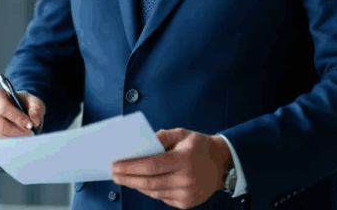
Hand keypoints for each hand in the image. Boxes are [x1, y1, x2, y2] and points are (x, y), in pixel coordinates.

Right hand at [0, 89, 45, 138]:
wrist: (18, 109)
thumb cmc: (24, 103)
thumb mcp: (33, 101)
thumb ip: (35, 109)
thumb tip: (34, 121)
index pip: (2, 107)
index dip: (16, 117)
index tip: (29, 124)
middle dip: (16, 131)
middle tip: (29, 133)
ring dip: (14, 139)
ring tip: (25, 137)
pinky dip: (8, 144)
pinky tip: (18, 140)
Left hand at [111, 128, 230, 208]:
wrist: (222, 166)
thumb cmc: (199, 147)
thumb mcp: (183, 134)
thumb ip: (162, 136)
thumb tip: (141, 142)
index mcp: (185, 159)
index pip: (152, 165)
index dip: (131, 166)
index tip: (116, 165)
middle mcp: (186, 179)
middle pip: (149, 182)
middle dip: (128, 178)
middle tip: (114, 174)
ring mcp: (187, 194)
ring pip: (154, 191)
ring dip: (136, 185)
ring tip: (123, 178)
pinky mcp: (186, 203)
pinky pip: (162, 197)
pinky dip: (149, 190)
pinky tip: (141, 184)